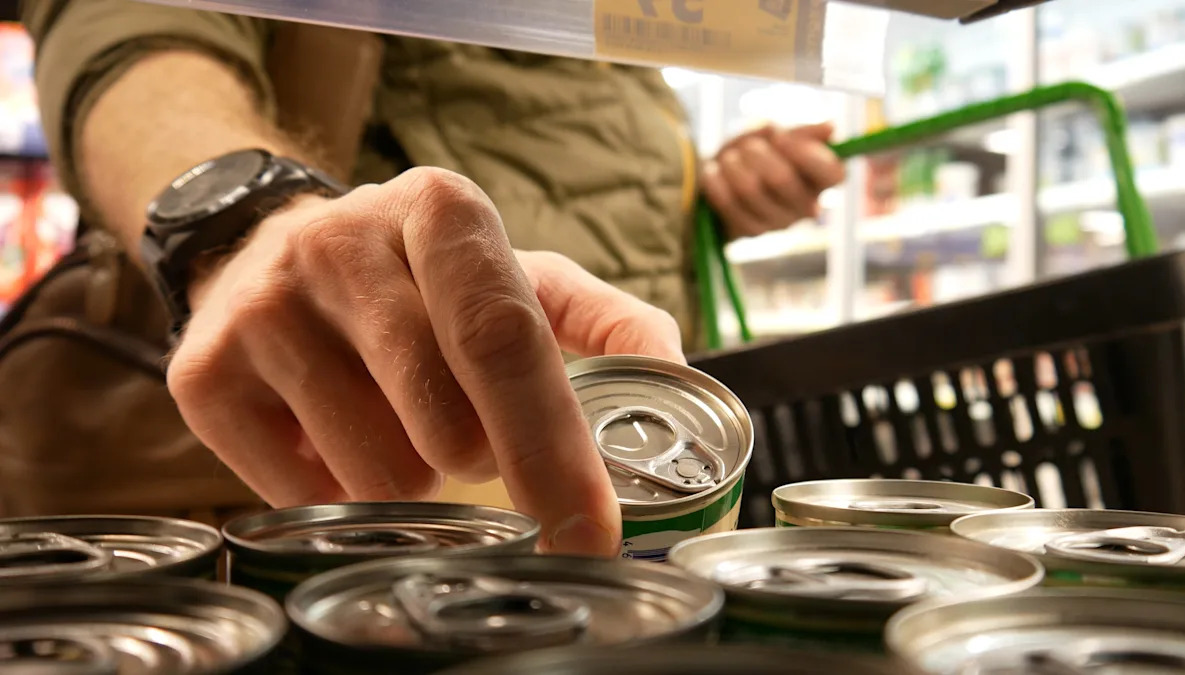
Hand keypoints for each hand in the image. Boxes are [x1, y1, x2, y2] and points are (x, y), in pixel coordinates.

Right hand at [169, 168, 685, 555]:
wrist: (268, 254)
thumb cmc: (422, 283)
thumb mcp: (516, 276)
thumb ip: (605, 322)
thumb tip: (674, 372)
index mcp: (442, 212)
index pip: (506, 342)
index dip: (554, 449)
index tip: (590, 533)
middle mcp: (344, 244)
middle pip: (445, 422)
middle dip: (480, 465)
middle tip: (466, 437)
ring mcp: (265, 306)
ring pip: (377, 472)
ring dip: (410, 478)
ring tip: (395, 423)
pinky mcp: (204, 372)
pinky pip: (301, 496)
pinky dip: (338, 494)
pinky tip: (331, 438)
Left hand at [702, 122, 844, 238]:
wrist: (724, 179)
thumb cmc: (758, 153)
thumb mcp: (776, 134)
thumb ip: (799, 131)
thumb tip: (829, 128)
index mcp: (822, 179)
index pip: (832, 173)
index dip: (805, 154)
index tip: (780, 137)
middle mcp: (807, 205)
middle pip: (782, 179)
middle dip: (757, 154)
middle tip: (748, 146)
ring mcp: (780, 222)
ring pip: (750, 189)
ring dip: (733, 165)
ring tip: (728, 158)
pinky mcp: (753, 231)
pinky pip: (728, 203)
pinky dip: (715, 181)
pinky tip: (713, 173)